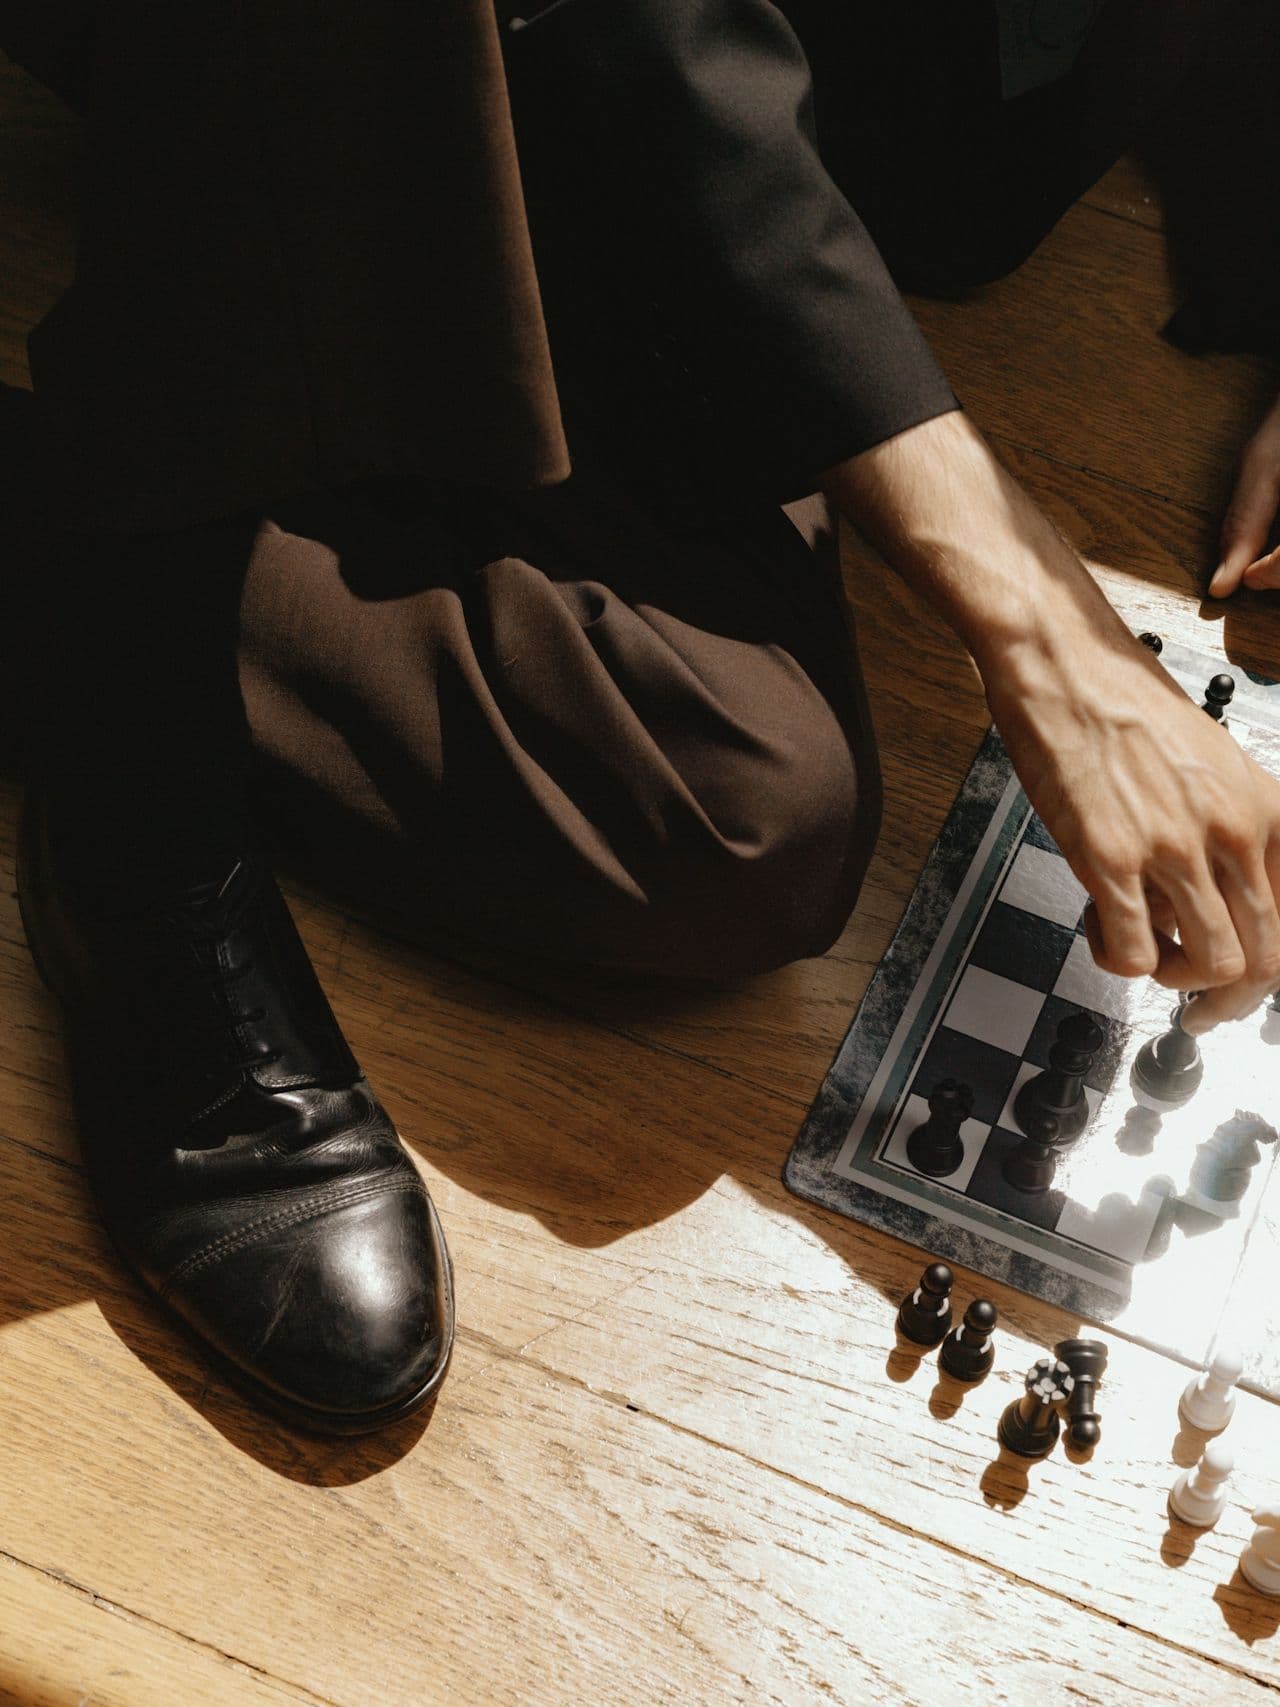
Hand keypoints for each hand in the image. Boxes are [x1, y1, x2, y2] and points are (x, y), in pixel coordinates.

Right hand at [820, 409, 1279, 1034]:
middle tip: (1197, 1009)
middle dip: (1228, 1000)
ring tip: (1144, 955)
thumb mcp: (1212, 767)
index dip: (1269, 970)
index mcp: (1265, 810)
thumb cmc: (1126, 707)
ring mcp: (1174, 847)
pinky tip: (1099, 929)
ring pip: (1213, 965)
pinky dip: (1119, 961)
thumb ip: (1228, 835)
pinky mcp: (1111, 857)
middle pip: (1264, 958)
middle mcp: (1232, 832)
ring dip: (1175, 980)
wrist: (1065, 663)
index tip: (1240, 986)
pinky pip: (1134, 954)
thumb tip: (1218, 902)